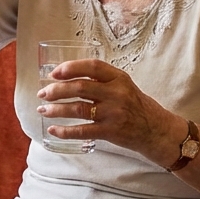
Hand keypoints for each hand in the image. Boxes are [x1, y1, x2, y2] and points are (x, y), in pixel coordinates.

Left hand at [36, 58, 182, 162]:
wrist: (157, 131)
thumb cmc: (138, 106)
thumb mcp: (124, 86)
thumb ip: (102, 81)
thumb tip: (68, 77)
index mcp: (119, 78)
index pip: (92, 66)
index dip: (70, 67)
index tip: (54, 73)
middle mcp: (116, 93)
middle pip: (80, 87)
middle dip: (56, 90)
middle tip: (42, 93)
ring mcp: (114, 113)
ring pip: (78, 108)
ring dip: (56, 109)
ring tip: (42, 110)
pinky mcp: (111, 132)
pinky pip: (83, 131)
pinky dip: (65, 131)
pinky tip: (53, 130)